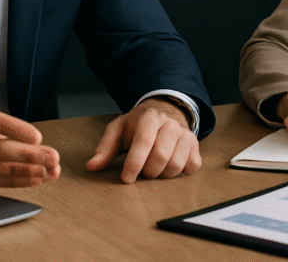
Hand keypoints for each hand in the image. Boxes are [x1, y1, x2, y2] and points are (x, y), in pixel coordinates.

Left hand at [85, 97, 200, 183]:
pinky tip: (170, 165)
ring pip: (177, 164)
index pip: (143, 142)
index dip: (134, 163)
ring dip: (162, 174)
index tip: (127, 178)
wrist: (164, 110)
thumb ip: (105, 147)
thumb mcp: (119, 129)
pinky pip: (192, 166)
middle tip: (142, 171)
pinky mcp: (195, 144)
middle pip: (161, 156)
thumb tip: (92, 166)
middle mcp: (170, 123)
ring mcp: (185, 133)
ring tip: (154, 168)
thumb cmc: (138, 125)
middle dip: (148, 171)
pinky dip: (181, 171)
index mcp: (149, 117)